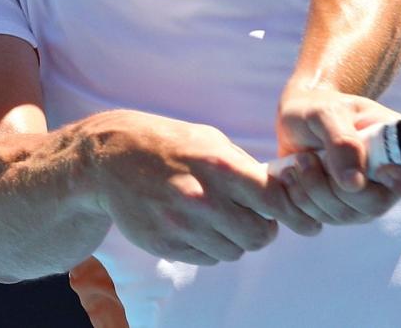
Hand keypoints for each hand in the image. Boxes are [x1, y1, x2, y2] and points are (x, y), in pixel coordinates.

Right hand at [83, 110, 320, 265]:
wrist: (112, 159)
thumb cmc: (171, 145)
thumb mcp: (211, 140)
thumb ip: (246, 167)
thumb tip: (283, 190)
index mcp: (220, 166)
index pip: (274, 201)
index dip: (288, 209)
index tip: (288, 209)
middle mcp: (202, 199)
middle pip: (259, 235)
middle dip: (263, 229)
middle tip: (254, 216)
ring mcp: (181, 225)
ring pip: (234, 252)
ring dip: (236, 240)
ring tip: (221, 218)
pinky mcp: (165, 244)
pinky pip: (208, 259)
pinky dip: (211, 247)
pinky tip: (199, 226)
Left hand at [275, 87, 400, 225]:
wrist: (297, 119)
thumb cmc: (320, 108)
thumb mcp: (328, 113)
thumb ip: (343, 142)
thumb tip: (354, 183)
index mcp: (399, 150)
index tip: (382, 170)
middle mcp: (386, 182)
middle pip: (376, 206)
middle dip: (334, 186)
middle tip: (307, 159)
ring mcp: (360, 202)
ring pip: (341, 216)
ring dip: (309, 190)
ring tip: (296, 162)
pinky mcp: (331, 214)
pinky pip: (313, 224)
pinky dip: (293, 203)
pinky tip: (287, 179)